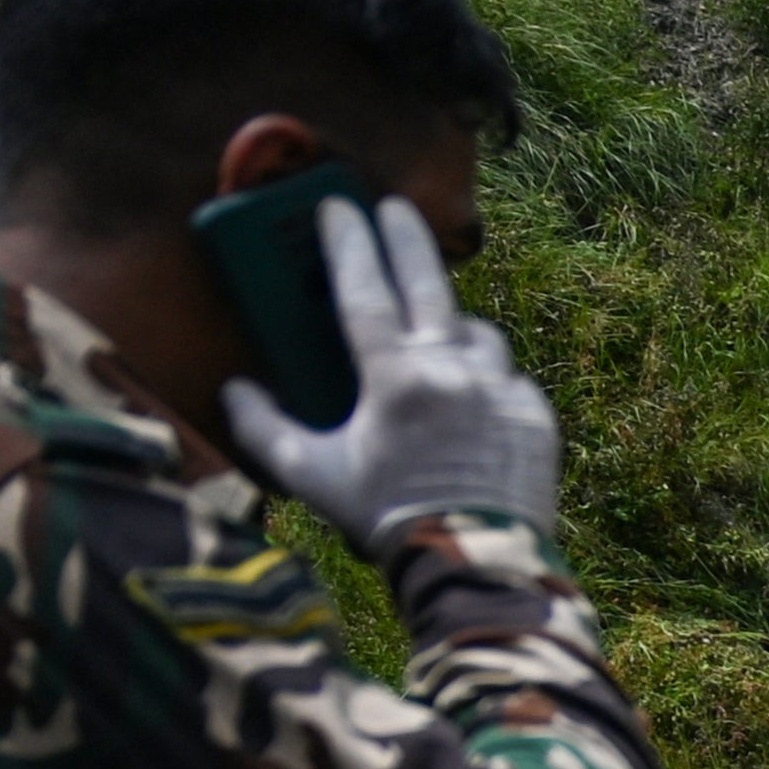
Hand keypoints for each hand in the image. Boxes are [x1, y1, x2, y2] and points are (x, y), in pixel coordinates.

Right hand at [219, 193, 562, 541]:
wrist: (476, 563)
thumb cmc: (387, 520)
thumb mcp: (313, 474)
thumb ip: (265, 427)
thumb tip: (233, 389)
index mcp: (394, 376)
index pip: (364, 289)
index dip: (348, 242)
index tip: (338, 205)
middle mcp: (452, 369)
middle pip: (427, 283)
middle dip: (406, 238)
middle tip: (395, 208)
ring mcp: (500, 389)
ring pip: (476, 333)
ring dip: (453, 327)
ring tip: (435, 334)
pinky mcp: (534, 415)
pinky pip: (507, 378)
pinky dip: (487, 380)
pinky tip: (471, 398)